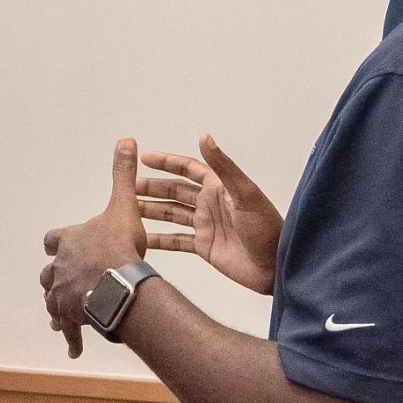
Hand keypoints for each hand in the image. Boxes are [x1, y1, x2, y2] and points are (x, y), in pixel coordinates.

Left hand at [40, 139, 148, 357]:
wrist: (119, 286)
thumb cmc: (120, 247)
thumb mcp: (123, 206)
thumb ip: (122, 175)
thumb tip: (126, 140)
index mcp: (68, 241)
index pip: (53, 239)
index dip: (58, 242)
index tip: (60, 245)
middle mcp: (58, 267)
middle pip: (48, 273)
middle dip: (56, 276)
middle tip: (68, 282)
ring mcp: (61, 294)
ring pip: (52, 300)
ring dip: (58, 305)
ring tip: (64, 314)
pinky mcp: (69, 316)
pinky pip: (67, 329)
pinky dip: (70, 337)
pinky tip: (72, 349)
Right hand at [138, 135, 282, 295]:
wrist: (275, 266)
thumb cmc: (267, 229)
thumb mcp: (245, 194)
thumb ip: (223, 166)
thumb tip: (204, 136)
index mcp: (219, 187)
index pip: (188, 168)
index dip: (166, 162)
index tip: (143, 158)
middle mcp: (209, 204)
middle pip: (174, 191)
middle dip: (151, 188)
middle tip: (126, 187)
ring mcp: (205, 225)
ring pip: (171, 214)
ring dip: (150, 211)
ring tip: (127, 210)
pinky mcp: (203, 246)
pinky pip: (175, 240)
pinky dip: (158, 239)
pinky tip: (141, 239)